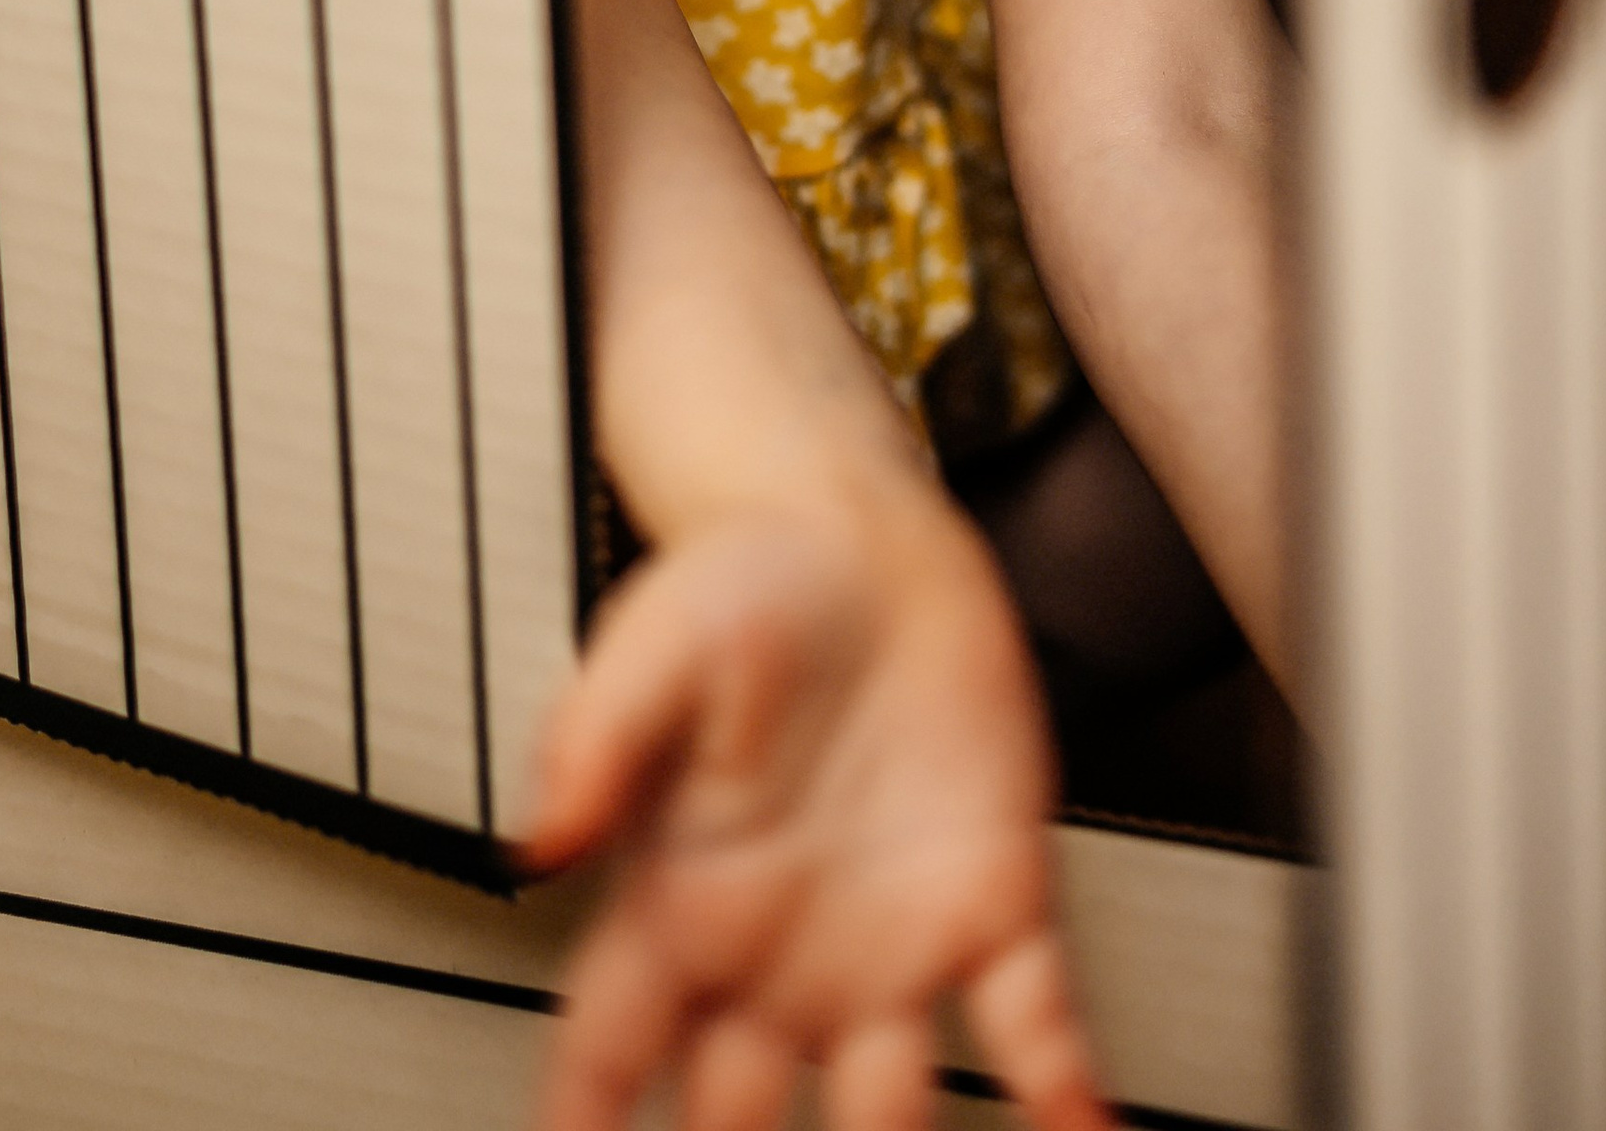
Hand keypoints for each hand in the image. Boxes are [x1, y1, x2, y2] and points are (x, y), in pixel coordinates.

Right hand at [520, 480, 1113, 1130]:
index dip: (584, 1126)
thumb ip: (594, 736)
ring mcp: (888, 945)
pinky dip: (1066, 1095)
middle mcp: (777, 954)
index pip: (608, 1050)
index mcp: (680, 901)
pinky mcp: (993, 904)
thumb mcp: (653, 641)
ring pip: (890, 1111)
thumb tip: (540, 839)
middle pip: (740, 1121)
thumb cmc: (749, 583)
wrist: (867, 533)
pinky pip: (1033, 1027)